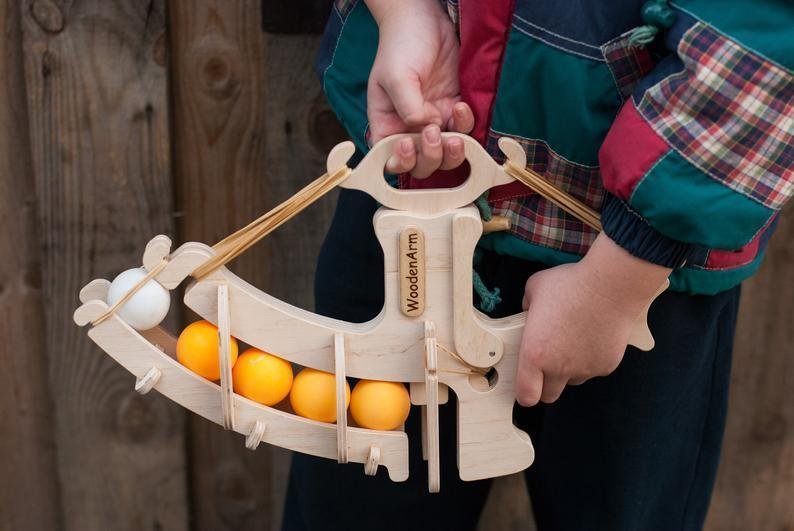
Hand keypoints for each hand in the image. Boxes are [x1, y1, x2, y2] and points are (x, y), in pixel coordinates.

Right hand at [365, 0, 473, 177]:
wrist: (424, 19)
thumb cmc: (401, 45)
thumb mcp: (397, 76)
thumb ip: (409, 108)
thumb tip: (429, 129)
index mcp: (386, 124)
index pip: (389, 159)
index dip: (400, 162)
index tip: (408, 144)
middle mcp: (409, 128)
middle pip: (421, 164)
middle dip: (430, 158)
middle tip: (436, 135)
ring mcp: (434, 121)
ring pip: (445, 155)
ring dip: (452, 152)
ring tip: (456, 136)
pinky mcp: (454, 110)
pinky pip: (464, 130)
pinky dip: (466, 125)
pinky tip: (461, 106)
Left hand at [515, 233, 670, 405]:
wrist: (611, 286)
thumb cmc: (571, 284)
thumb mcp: (534, 289)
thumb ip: (526, 306)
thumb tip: (529, 313)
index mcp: (535, 354)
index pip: (527, 395)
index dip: (525, 393)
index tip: (527, 385)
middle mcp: (559, 368)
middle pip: (549, 396)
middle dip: (545, 385)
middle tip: (546, 364)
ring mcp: (584, 369)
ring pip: (572, 381)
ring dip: (568, 370)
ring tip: (571, 342)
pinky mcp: (606, 365)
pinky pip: (593, 370)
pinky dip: (590, 359)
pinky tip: (591, 336)